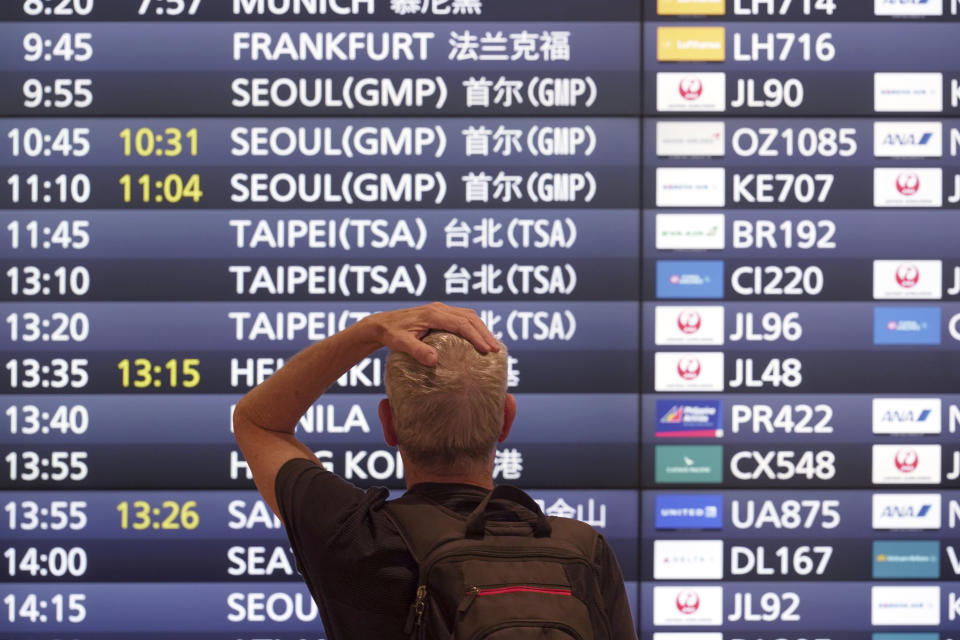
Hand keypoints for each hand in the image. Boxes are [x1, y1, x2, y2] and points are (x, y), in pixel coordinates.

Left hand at [361, 303, 498, 365]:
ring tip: (492, 346)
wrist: (380, 324)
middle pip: (470, 317)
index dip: (476, 336)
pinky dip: (474, 327)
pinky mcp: (440, 314)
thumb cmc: (390, 334)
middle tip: (496, 350)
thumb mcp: (400, 344)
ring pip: (468, 316)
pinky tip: (478, 340)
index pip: (462, 324)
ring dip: (482, 330)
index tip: (487, 350)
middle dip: (485, 333)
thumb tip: (434, 361)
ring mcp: (441, 310)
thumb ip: (417, 351)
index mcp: (433, 314)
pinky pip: (463, 318)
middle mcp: (440, 308)